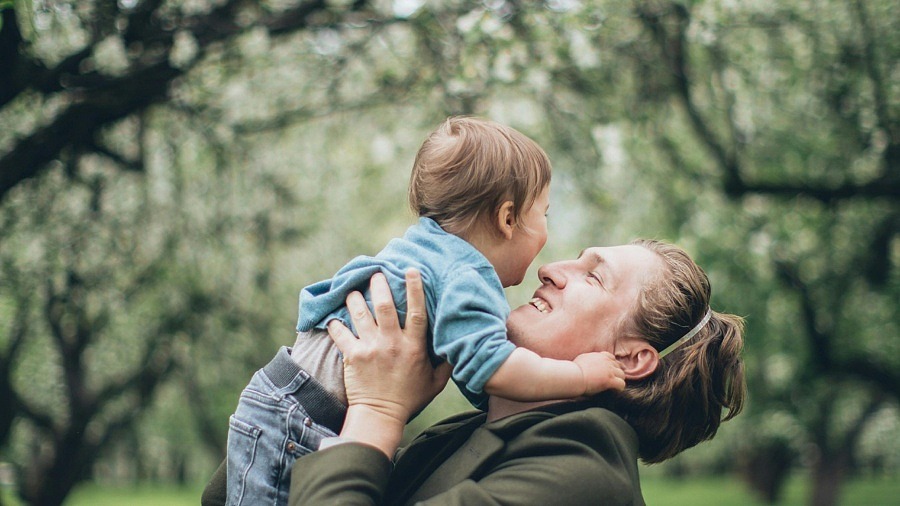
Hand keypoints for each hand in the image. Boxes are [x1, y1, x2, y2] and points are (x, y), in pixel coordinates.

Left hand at [327, 269, 450, 455]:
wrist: (381, 416)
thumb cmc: (409, 399)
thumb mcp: (435, 383)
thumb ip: (445, 364)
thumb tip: (455, 349)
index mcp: (414, 346)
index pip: (417, 312)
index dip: (415, 289)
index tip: (411, 270)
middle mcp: (392, 343)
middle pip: (385, 306)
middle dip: (380, 286)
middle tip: (375, 274)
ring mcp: (371, 348)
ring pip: (361, 314)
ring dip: (355, 299)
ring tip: (353, 291)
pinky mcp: (353, 356)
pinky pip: (341, 334)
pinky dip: (335, 324)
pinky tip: (333, 318)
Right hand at [573, 351, 625, 394]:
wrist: (573, 376)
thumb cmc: (574, 369)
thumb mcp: (582, 358)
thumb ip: (589, 359)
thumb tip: (587, 362)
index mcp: (599, 356)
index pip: (611, 358)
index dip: (612, 364)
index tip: (612, 370)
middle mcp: (606, 361)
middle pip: (618, 366)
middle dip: (617, 372)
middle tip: (614, 379)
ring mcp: (609, 370)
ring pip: (622, 375)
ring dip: (619, 380)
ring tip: (615, 385)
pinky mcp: (610, 380)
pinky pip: (622, 384)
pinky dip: (620, 388)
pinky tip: (616, 390)